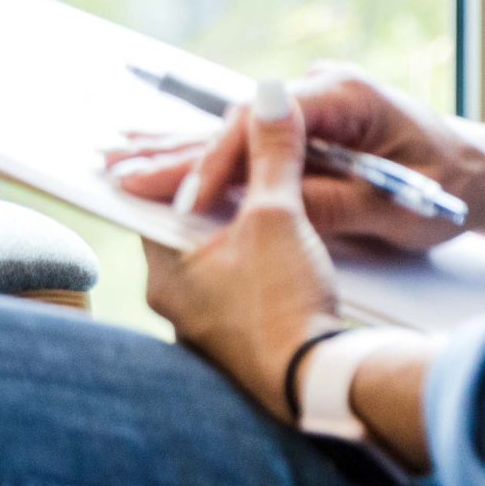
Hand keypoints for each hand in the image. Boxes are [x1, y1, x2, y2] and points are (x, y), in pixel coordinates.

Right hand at [110, 62, 482, 254]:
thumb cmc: (453, 192)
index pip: (260, 123)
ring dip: (175, 149)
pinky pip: (247, 143)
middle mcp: (321, 89)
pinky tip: (160, 152)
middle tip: (115, 169)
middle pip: (233, 123)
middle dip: (173, 151)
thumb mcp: (393, 206)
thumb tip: (265, 196)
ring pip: (231, 131)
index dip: (217, 162)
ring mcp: (312, 107)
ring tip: (116, 156)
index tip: (186, 200)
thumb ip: (326, 197)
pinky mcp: (307, 129)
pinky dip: (203, 155)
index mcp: (342, 94)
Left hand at [141, 80, 342, 422]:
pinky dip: (259, 274)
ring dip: (240, 242)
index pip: (160, 207)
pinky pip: (243, 297)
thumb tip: (269, 95)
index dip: (182, 173)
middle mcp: (176, 309)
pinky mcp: (243, 353)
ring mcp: (208, 334)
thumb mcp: (279, 216)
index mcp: (165, 275)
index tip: (195, 148)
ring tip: (266, 215)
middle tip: (238, 176)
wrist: (324, 390)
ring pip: (219, 269)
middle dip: (215, 206)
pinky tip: (284, 263)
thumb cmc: (286, 305)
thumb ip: (272, 154)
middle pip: (191, 237)